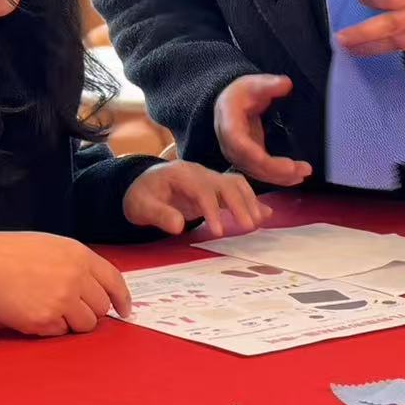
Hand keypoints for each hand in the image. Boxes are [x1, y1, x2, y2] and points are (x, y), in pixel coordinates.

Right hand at [0, 231, 130, 336]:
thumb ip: (80, 264)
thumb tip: (98, 286)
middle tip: (72, 305)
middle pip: (101, 307)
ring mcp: (61, 302)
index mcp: (80, 256)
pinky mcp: (44, 322)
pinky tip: (38, 312)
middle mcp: (75, 279)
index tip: (125, 309)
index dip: (122, 298)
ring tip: (53, 308)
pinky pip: (62, 332)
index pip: (115, 281)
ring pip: (86, 324)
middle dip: (91, 309)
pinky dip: (54, 327)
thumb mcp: (55, 246)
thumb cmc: (14, 253)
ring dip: (74, 321)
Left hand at [123, 160, 272, 238]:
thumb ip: (158, 214)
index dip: (212, 210)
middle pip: (226, 183)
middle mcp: (199, 172)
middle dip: (239, 204)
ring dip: (249, 202)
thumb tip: (178, 225)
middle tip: (249, 226)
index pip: (202, 189)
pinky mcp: (214, 186)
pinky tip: (264, 214)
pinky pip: (236, 189)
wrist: (141, 184)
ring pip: (236, 184)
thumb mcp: (140, 206)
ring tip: (258, 222)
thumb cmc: (140, 196)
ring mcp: (209, 177)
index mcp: (181, 174)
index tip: (219, 231)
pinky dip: (250, 201)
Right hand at [213, 74, 312, 186]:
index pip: (241, 146)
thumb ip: (269, 84)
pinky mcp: (248, 160)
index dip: (259, 157)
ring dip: (281, 177)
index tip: (282, 163)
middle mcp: (230, 146)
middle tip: (301, 170)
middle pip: (251, 164)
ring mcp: (238, 155)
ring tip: (304, 174)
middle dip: (277, 171)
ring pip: (257, 173)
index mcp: (228, 125)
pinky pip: (261, 173)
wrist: (230, 103)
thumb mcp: (253, 84)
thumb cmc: (241, 93)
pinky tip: (296, 177)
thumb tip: (286, 84)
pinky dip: (278, 177)